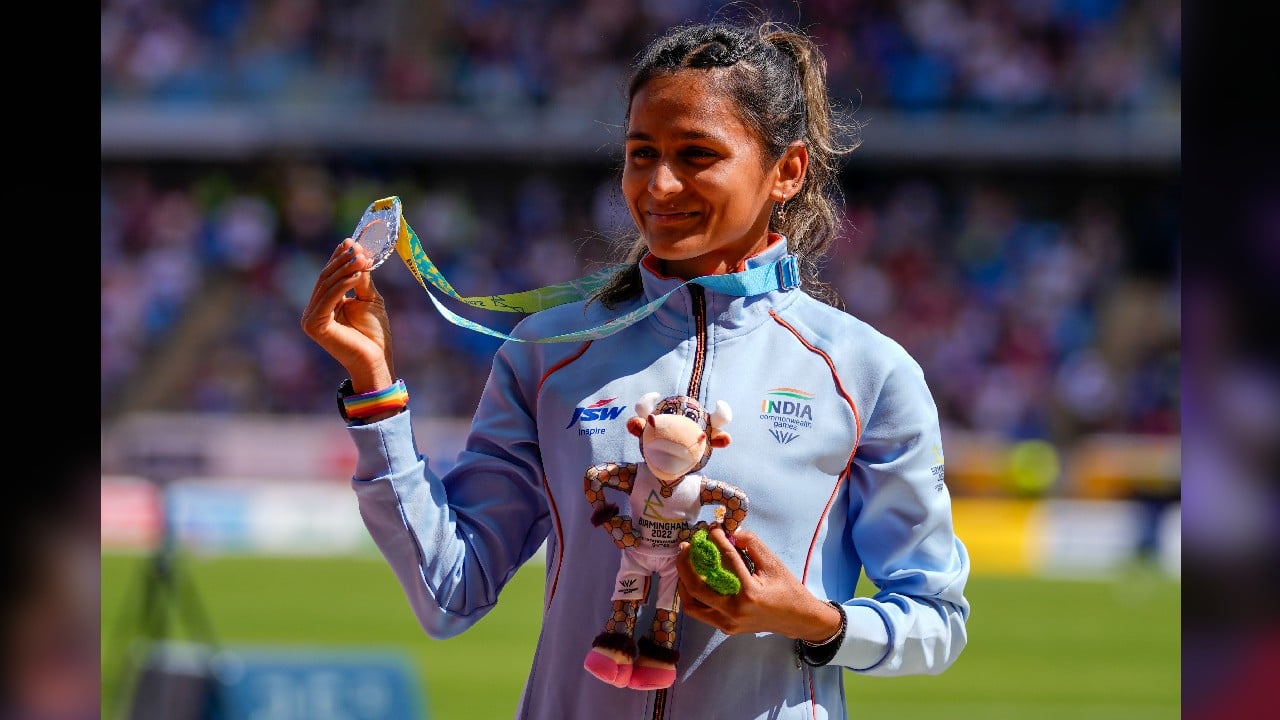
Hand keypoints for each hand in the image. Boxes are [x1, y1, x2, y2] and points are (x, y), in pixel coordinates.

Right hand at [300, 239, 396, 390]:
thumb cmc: (374, 333)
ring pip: (327, 285)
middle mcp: (313, 310)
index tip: (351, 241)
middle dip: (343, 261)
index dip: (339, 258)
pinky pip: (329, 297)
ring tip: (362, 257)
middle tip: (359, 247)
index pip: (329, 276)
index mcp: (324, 305)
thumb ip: (360, 278)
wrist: (376, 359)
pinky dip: (343, 284)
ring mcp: (310, 318)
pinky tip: (358, 273)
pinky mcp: (314, 324)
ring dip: (345, 269)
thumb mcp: (369, 298)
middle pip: (326, 278)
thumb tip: (355, 250)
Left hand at [675, 526, 841, 642]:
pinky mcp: (725, 628)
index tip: (710, 528)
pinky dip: (691, 596)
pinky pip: (699, 612)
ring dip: (683, 581)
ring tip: (684, 563)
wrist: (797, 620)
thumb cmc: (787, 589)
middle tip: (685, 546)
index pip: (726, 560)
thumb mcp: (773, 563)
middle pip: (697, 586)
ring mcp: (728, 623)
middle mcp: (735, 611)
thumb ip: (751, 544)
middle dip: (686, 563)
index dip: (716, 540)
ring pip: (692, 604)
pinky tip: (691, 581)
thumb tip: (730, 531)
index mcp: (749, 592)